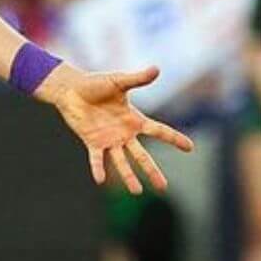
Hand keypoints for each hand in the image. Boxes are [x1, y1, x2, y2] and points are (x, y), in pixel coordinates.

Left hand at [44, 64, 193, 193]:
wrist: (70, 89)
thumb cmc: (95, 84)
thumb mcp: (118, 81)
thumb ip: (137, 78)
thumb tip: (157, 68)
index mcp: (134, 119)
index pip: (159, 131)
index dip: (174, 139)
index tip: (190, 148)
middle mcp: (124, 133)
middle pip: (141, 156)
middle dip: (152, 171)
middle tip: (164, 188)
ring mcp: (108, 139)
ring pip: (121, 161)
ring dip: (128, 176)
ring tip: (136, 192)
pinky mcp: (91, 141)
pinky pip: (96, 158)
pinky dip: (98, 168)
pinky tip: (100, 180)